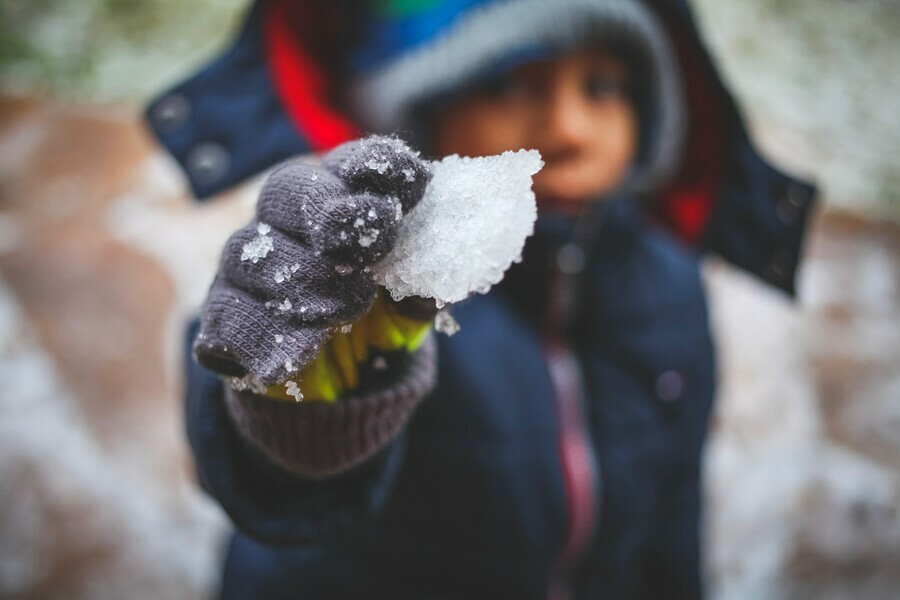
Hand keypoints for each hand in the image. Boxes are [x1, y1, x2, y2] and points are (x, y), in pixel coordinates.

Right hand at [193, 136, 430, 385]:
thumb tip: (435, 275)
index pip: (350, 165)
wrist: (338, 391)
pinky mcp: (222, 318)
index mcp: (339, 204)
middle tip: (365, 248)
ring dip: (301, 280)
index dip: (376, 166)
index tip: (412, 181)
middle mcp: (285, 225)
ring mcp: (246, 269)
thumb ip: (420, 288)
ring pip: (249, 251)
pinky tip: (295, 359)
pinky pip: (226, 314)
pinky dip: (262, 337)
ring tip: (342, 313)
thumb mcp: (408, 308)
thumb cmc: (376, 325)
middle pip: (285, 189)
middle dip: (328, 212)